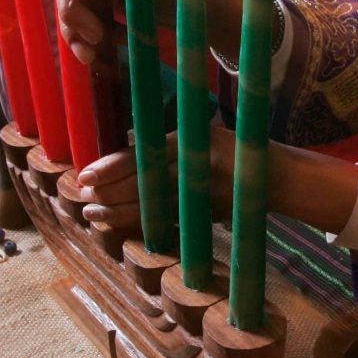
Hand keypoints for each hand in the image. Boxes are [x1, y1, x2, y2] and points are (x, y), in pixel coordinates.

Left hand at [78, 127, 236, 227]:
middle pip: (141, 183)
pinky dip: (142, 222)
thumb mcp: (202, 134)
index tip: (84, 176)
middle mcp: (193, 166)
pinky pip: (167, 220)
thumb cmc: (233, 149)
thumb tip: (122, 160)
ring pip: (151, 205)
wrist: (274, 175)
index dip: (110, 167)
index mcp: (189, 141)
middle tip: (83, 198)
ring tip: (93, 213)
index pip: (141, 155)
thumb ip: (168, 146)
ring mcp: (200, 193)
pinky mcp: (206, 214)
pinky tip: (122, 223)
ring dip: (119, 211)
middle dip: (109, 192)